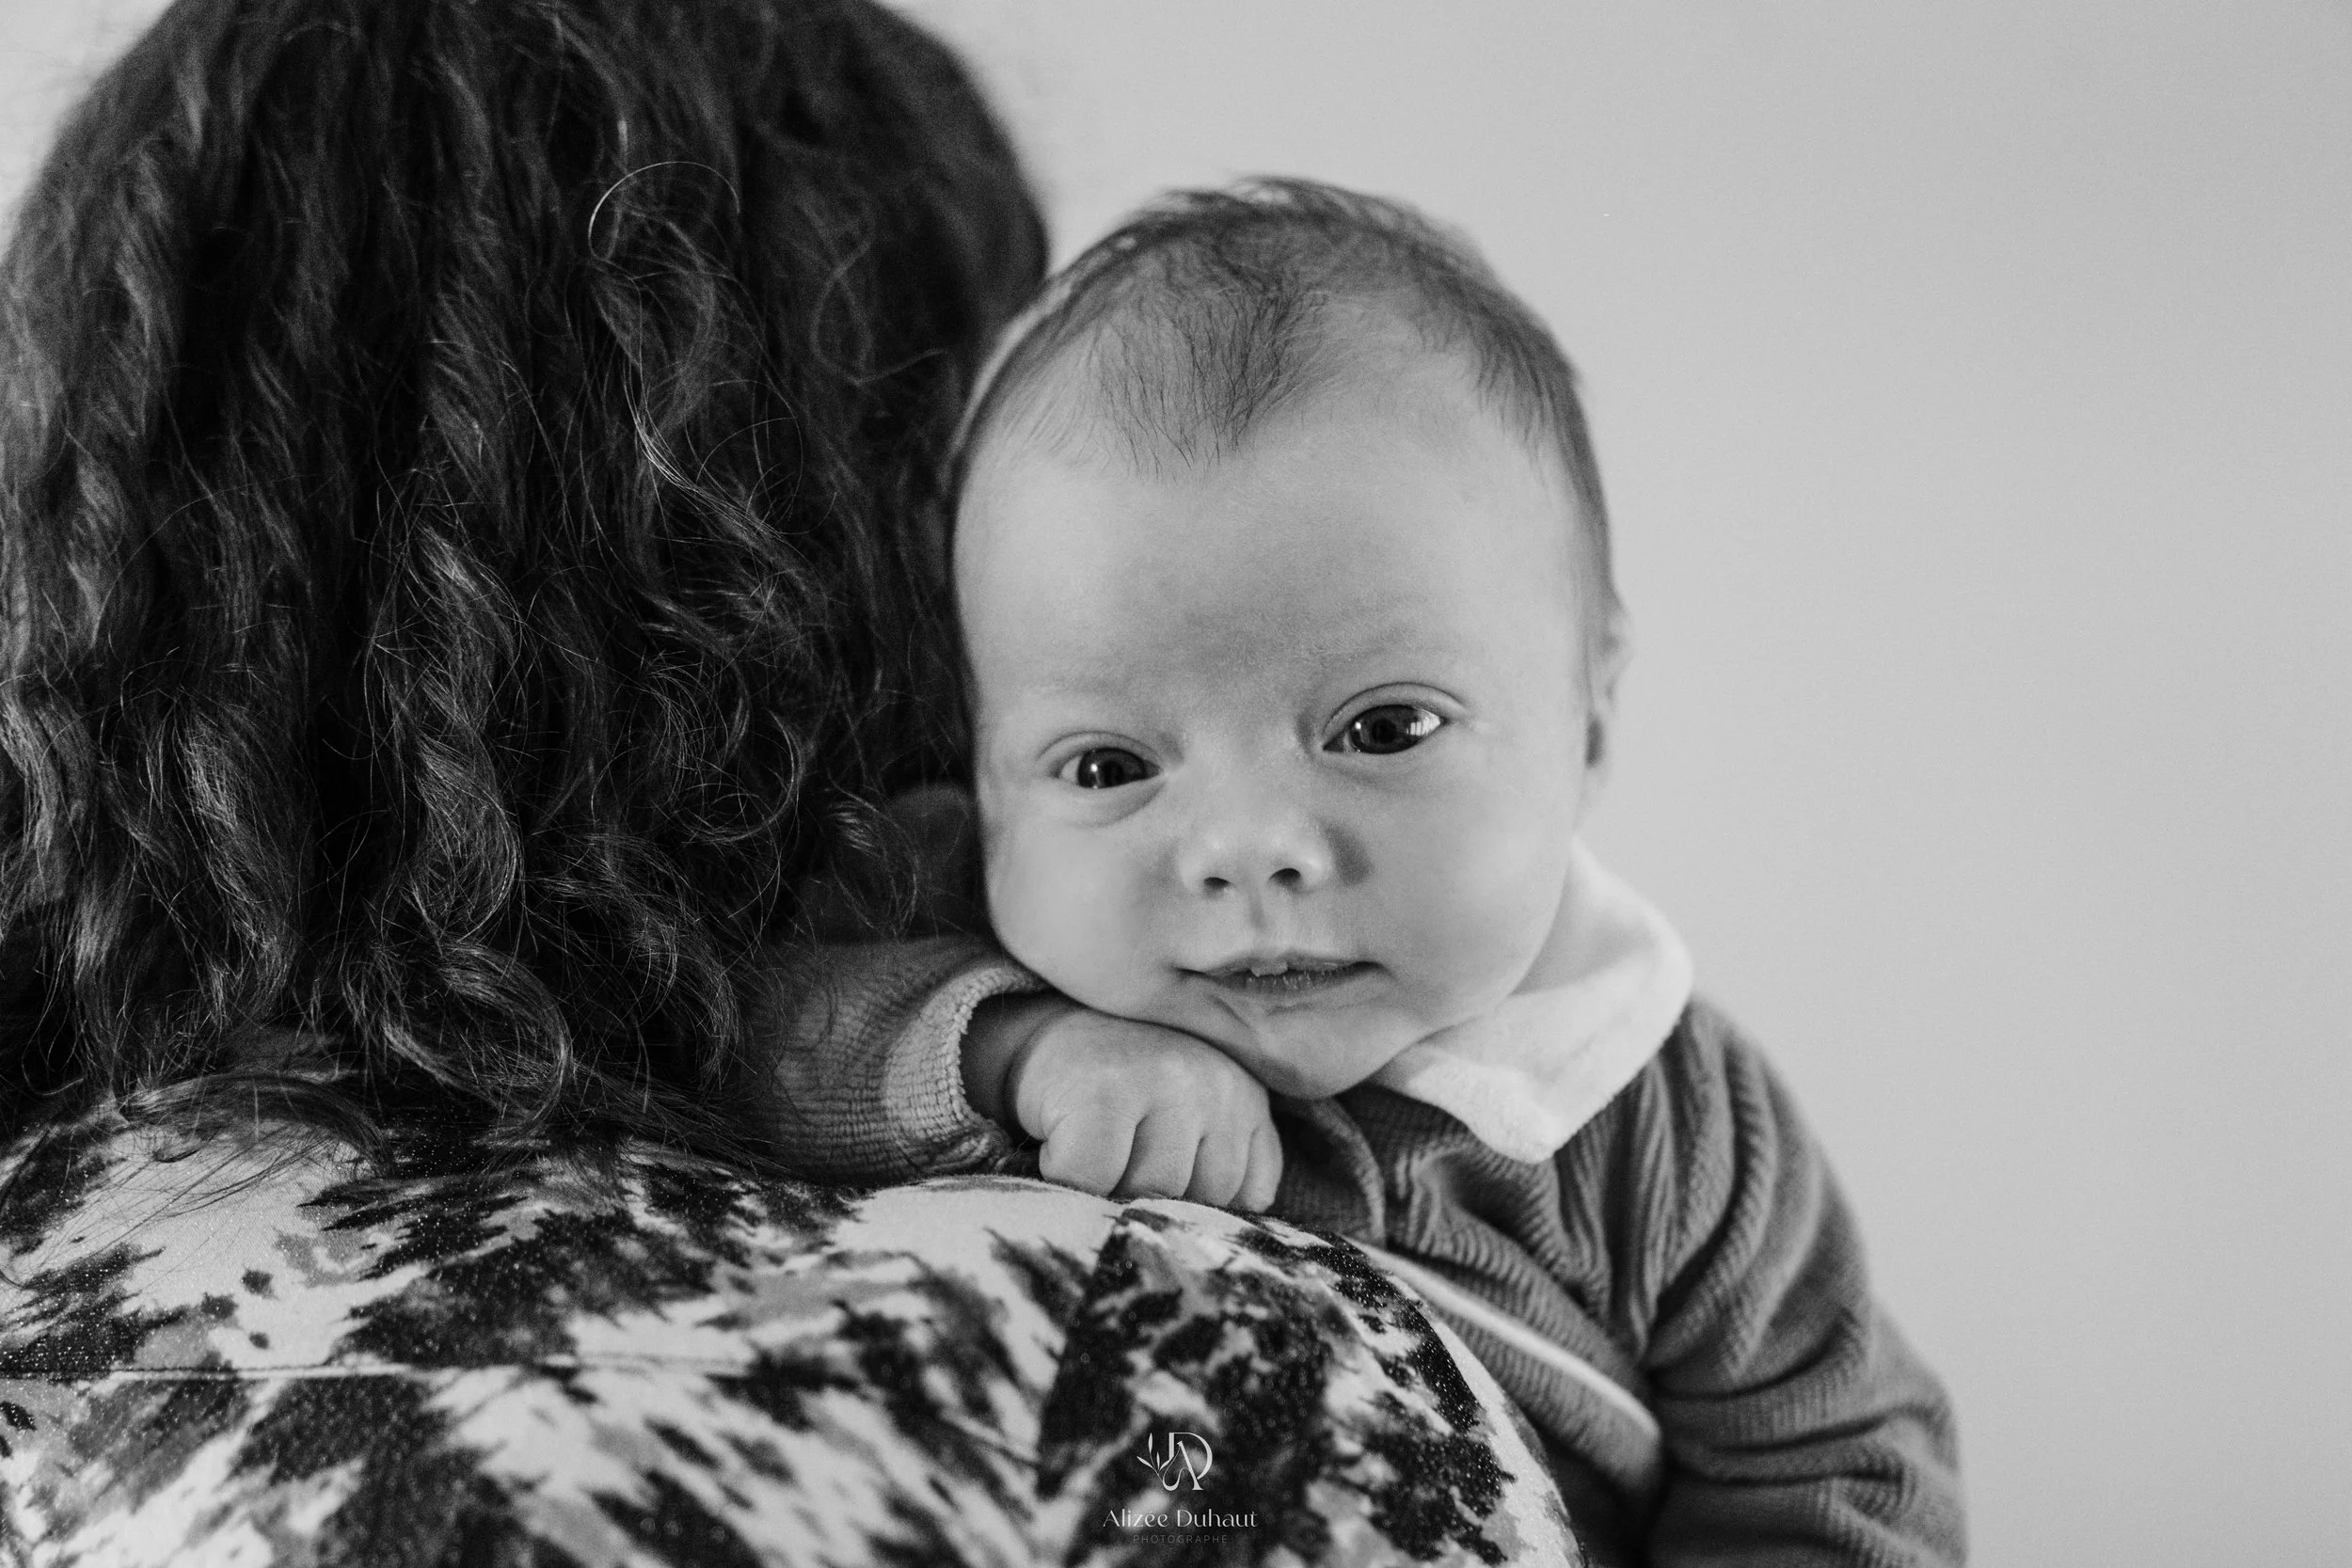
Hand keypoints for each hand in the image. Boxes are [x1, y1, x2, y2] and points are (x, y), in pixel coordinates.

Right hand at [963, 995, 1282, 1209]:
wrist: (1042, 1035)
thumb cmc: (1118, 1095)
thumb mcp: (1190, 1125)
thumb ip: (1217, 1171)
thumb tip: (1212, 1247)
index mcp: (1246, 1099)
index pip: (1246, 1197)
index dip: (1193, 1202)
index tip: (1155, 1168)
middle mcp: (1216, 1084)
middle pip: (1198, 1201)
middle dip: (1150, 1198)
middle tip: (1117, 1157)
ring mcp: (1162, 1082)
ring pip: (1147, 1194)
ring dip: (1107, 1191)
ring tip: (1092, 1149)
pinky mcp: (1102, 1092)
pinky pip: (1090, 1181)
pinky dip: (1063, 1177)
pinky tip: (1061, 1138)